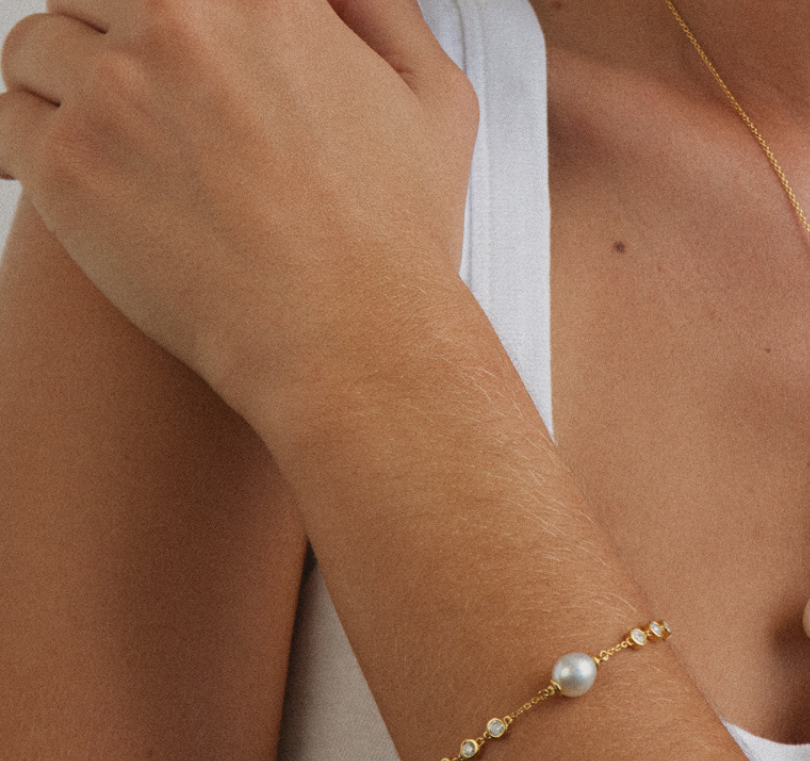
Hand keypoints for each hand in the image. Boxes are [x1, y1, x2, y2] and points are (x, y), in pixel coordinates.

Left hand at [0, 0, 477, 422]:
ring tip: (108, 145)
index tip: (162, 49)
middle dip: (107, 37)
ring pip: (39, 51)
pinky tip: (80, 182)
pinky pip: (8, 125)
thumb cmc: (396, 241)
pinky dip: (32, 149)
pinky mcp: (70, 172)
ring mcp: (115, 95)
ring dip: (65, 91)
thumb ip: (383, 14)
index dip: (164, 17)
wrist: (352, 347)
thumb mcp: (435, 103)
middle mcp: (178, 24)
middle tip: (134, 96)